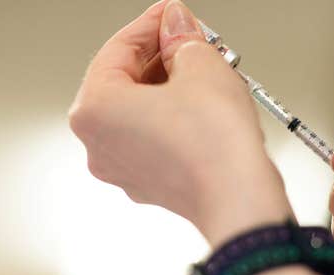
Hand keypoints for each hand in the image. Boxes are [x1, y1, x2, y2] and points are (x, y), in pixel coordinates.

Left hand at [69, 0, 290, 246]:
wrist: (239, 197)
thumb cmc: (214, 144)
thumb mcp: (201, 65)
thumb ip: (181, 37)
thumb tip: (176, 26)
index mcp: (94, 109)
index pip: (118, 49)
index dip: (152, 25)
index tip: (172, 14)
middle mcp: (98, 143)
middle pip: (125, 82)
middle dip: (162, 57)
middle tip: (191, 39)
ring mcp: (122, 168)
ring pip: (141, 111)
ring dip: (169, 86)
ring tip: (204, 72)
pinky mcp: (149, 182)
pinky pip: (154, 137)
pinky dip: (173, 117)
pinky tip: (202, 105)